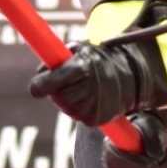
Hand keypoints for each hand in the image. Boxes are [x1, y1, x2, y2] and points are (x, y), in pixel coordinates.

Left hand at [28, 42, 164, 126]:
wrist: (131, 74)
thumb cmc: (98, 59)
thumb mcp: (79, 48)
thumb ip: (57, 59)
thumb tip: (40, 74)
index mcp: (81, 67)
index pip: (52, 81)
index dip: (41, 85)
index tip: (35, 88)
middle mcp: (88, 88)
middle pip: (57, 97)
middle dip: (58, 90)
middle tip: (69, 81)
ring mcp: (93, 105)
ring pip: (67, 107)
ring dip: (69, 99)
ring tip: (84, 87)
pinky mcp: (97, 119)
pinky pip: (79, 116)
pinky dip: (81, 108)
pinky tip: (91, 98)